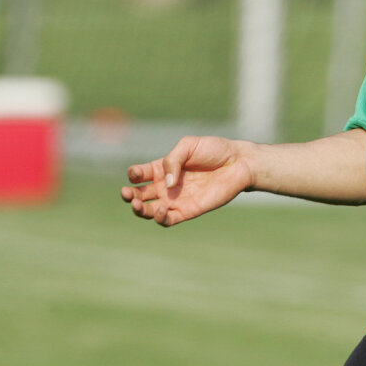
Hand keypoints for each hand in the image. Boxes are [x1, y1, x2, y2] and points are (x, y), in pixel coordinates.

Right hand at [121, 136, 254, 226]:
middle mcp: (166, 185)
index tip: (136, 174)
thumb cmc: (214, 150)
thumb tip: (166, 184)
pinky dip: (159, 219)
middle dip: (129, 195)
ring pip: (149, 210)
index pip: (139, 174)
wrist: (238, 162)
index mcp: (163, 167)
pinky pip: (168, 220)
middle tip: (127, 193)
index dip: (133, 174)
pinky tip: (159, 210)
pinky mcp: (188, 210)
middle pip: (139, 194)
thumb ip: (172, 160)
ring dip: (139, 210)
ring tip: (137, 204)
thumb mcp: (189, 146)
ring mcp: (176, 199)